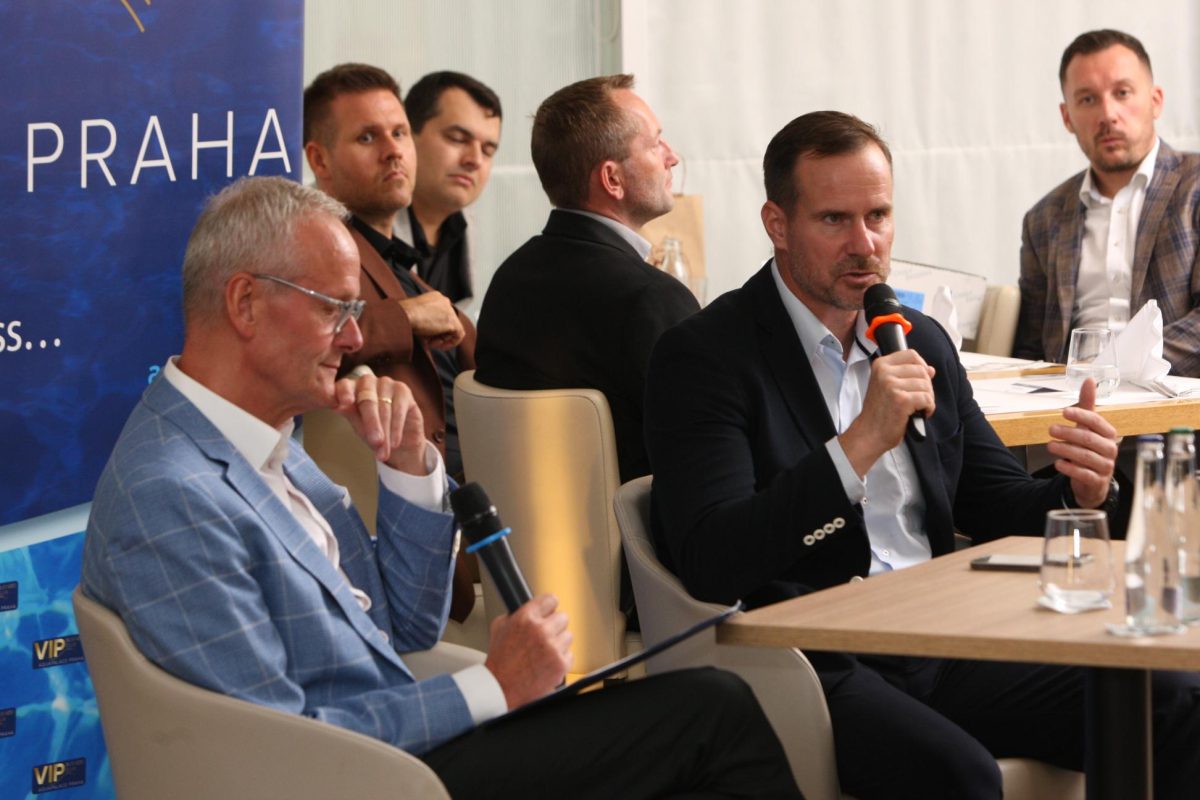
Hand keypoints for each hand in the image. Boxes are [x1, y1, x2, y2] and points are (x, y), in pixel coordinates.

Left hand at [333, 372, 427, 472]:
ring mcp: (386, 383)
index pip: (344, 386)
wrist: (397, 440)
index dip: (343, 394)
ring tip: (384, 452)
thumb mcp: (358, 425)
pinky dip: (396, 428)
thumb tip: (339, 407)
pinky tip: (395, 443)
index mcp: (349, 387)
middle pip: (367, 401)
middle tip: (375, 442)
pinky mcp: (403, 389)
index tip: (342, 405)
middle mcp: (367, 380)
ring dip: (386, 432)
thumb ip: (351, 415)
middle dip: (371, 424)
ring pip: (384, 408)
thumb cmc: (372, 430)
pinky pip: (399, 410)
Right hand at [397, 292, 464, 348]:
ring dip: (443, 338)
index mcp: (435, 297)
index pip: (442, 314)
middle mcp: (444, 301)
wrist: (404, 315)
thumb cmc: (404, 315)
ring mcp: (449, 311)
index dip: (436, 327)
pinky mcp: (451, 321)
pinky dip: (451, 343)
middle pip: (448, 321)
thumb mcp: (415, 316)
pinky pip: (458, 335)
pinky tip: (439, 346)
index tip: (427, 335)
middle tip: (429, 340)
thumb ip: (426, 322)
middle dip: (439, 333)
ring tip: (431, 343)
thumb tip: (428, 336)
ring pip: (453, 328)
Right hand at [484, 594, 572, 709]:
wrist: (501, 688)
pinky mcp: (560, 663)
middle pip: (562, 617)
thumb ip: (517, 614)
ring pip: (568, 636)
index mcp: (525, 618)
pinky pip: (569, 655)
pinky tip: (546, 663)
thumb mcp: (499, 628)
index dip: (549, 606)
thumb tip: (531, 609)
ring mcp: (552, 647)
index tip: (549, 610)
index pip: (550, 600)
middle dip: (554, 626)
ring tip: (543, 652)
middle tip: (544, 636)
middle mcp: (541, 630)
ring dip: (558, 643)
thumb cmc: (499, 662)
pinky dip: (560, 660)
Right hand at [839, 350, 936, 476]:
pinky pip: (927, 399)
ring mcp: (892, 385)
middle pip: (922, 371)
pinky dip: (928, 409)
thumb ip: (907, 375)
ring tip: (916, 408)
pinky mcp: (901, 400)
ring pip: (926, 385)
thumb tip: (930, 369)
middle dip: (926, 387)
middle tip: (917, 400)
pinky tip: (919, 414)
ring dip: (927, 399)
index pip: (911, 355)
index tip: (919, 381)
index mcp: (880, 365)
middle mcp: (884, 372)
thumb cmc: (879, 412)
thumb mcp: (887, 386)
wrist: (869, 434)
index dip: (922, 367)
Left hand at [1047, 377, 1117, 507]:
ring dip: (1065, 449)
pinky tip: (1058, 463)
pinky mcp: (1097, 481)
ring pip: (1085, 456)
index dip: (1081, 415)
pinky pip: (1083, 474)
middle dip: (1068, 433)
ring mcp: (1105, 466)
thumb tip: (1089, 379)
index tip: (1064, 412)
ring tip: (1050, 445)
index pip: (1096, 422)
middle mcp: (1110, 449)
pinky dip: (1069, 468)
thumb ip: (1087, 405)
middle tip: (1050, 429)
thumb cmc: (1089, 449)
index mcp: (1108, 434)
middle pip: (1089, 439)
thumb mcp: (1088, 427)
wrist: (1093, 481)